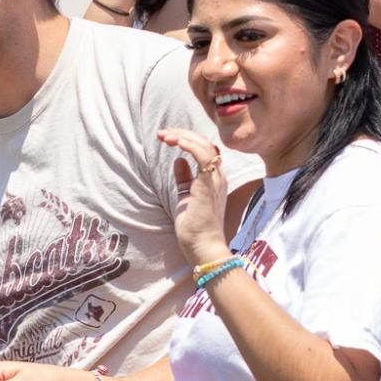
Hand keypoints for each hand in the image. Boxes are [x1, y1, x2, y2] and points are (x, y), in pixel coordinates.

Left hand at [159, 127, 230, 264]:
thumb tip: (178, 161)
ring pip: (204, 146)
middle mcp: (218, 176)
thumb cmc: (194, 228)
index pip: (204, 150)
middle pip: (204, 144)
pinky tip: (176, 142)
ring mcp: (216, 180)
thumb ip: (183, 180)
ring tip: (165, 136)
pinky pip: (203, 156)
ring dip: (183, 137)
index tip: (167, 138)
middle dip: (182, 134)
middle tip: (162, 134)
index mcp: (213, 179)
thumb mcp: (184, 198)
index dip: (186, 140)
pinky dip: (190, 145)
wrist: (202, 247)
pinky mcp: (209, 184)